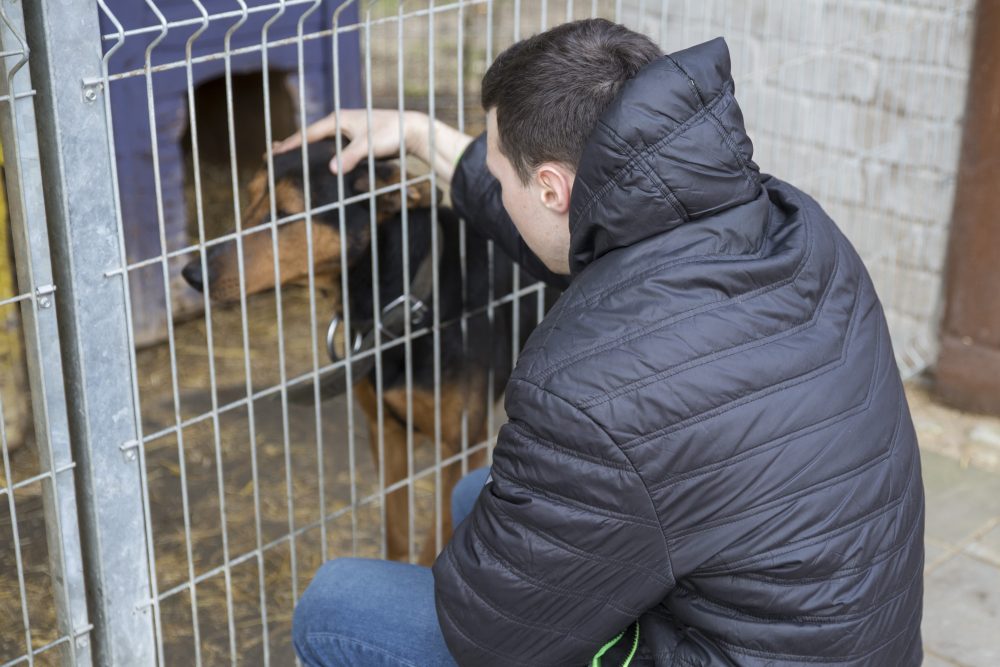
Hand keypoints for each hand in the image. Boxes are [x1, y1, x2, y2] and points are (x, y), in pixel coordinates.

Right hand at [274, 108, 473, 188]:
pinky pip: (333, 149)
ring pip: (322, 144)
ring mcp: (348, 132)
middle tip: (272, 156)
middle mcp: (340, 124)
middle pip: (311, 138)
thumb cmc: (391, 134)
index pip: (308, 134)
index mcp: (338, 120)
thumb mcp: (369, 146)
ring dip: (307, 152)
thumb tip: (332, 169)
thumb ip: (350, 157)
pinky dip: (323, 156)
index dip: (291, 144)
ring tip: (290, 162)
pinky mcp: (357, 142)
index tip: (273, 153)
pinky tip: (319, 167)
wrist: (412, 131)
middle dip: (294, 147)